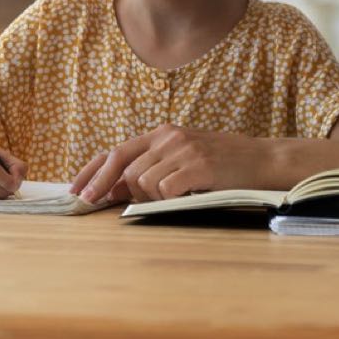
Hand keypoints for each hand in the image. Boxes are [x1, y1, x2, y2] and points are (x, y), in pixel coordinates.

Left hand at [69, 124, 271, 203]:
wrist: (264, 161)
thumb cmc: (223, 165)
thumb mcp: (184, 158)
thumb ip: (153, 167)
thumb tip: (117, 189)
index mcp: (163, 133)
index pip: (117, 151)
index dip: (92, 170)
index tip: (74, 190)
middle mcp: (170, 137)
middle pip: (124, 166)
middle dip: (107, 188)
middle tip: (94, 204)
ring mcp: (184, 150)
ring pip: (143, 180)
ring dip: (150, 196)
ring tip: (175, 196)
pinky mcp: (198, 166)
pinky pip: (165, 189)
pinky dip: (169, 199)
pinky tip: (186, 196)